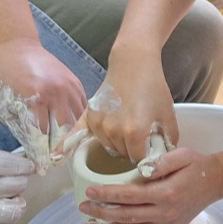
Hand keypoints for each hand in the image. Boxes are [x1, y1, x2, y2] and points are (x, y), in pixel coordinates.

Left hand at [0, 38, 87, 167]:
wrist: (16, 48)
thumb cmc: (4, 77)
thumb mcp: (4, 107)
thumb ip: (21, 128)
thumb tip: (34, 151)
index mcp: (34, 99)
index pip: (42, 137)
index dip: (42, 155)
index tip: (42, 168)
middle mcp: (56, 93)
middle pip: (64, 132)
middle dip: (60, 151)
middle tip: (55, 163)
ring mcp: (69, 87)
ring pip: (78, 122)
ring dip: (72, 138)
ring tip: (66, 151)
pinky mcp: (77, 83)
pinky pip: (83, 109)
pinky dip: (79, 122)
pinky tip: (73, 132)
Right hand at [0, 141, 34, 223]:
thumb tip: (10, 161)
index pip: (17, 167)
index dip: (25, 165)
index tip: (25, 165)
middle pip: (17, 187)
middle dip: (21, 181)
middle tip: (16, 178)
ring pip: (11, 212)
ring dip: (16, 203)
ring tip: (10, 197)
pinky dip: (5, 223)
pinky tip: (1, 213)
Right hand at [76, 43, 178, 163]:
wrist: (133, 63)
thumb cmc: (153, 87)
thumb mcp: (168, 115)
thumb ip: (167, 141)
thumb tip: (163, 159)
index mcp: (134, 132)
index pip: (139, 160)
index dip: (147, 156)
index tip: (151, 150)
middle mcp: (113, 131)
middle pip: (122, 155)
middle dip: (133, 150)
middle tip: (141, 134)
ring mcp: (98, 124)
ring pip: (107, 147)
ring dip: (117, 144)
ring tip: (127, 126)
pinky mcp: (89, 117)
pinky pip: (77, 136)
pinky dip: (68, 146)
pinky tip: (55, 158)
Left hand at [79, 147, 221, 223]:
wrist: (217, 181)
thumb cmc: (197, 165)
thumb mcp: (182, 155)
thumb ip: (161, 161)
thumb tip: (141, 168)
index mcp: (166, 193)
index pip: (129, 196)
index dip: (108, 194)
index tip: (91, 192)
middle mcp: (166, 212)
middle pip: (126, 216)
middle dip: (101, 212)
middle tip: (83, 208)